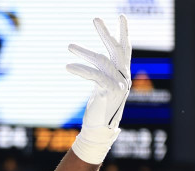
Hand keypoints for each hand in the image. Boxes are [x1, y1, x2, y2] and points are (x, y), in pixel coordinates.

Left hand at [66, 15, 131, 163]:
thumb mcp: (101, 86)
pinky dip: (81, 69)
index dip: (123, 32)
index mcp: (123, 73)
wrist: (98, 130)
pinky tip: (68, 66)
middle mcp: (124, 76)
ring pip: (101, 61)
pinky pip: (95, 75)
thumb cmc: (98, 108)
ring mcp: (119, 84)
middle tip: (95, 18)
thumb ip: (103, 71)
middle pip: (117, 49)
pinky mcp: (109, 92)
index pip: (125, 49)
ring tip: (69, 46)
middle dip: (106, 33)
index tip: (122, 16)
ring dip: (84, 52)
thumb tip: (97, 58)